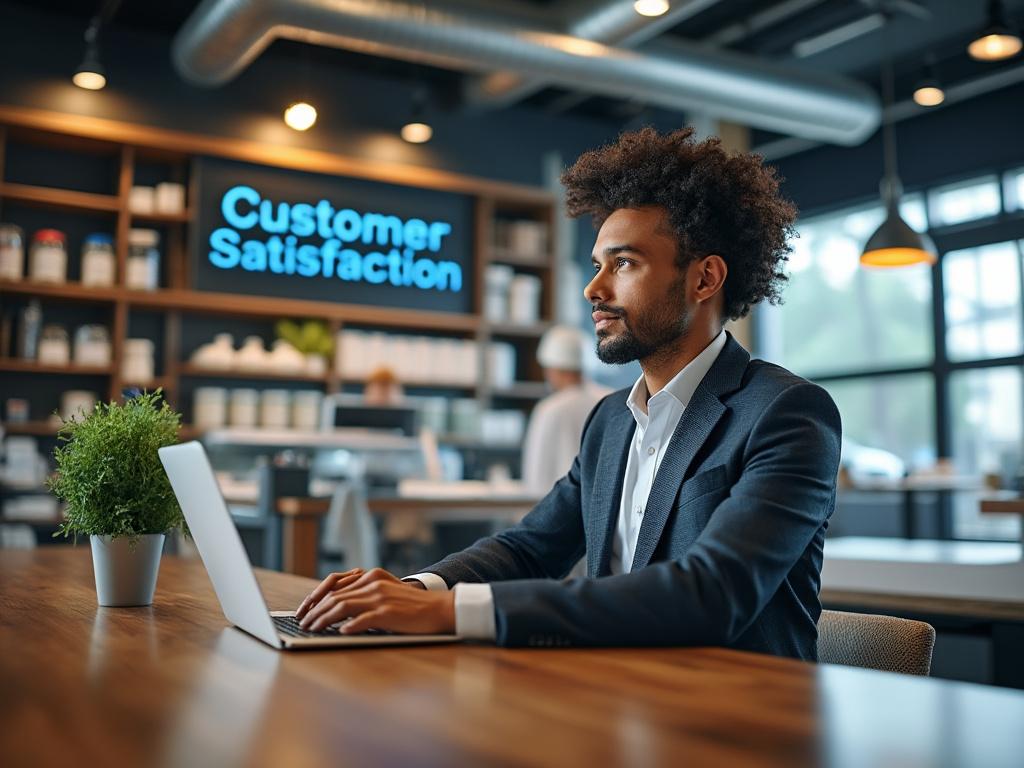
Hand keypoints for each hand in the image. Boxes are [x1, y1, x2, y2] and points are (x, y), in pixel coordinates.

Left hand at [296, 568, 454, 634]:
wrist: (439, 608)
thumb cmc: (412, 605)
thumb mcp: (387, 592)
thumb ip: (365, 594)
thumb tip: (338, 608)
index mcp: (371, 576)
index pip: (334, 584)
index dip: (315, 597)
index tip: (304, 610)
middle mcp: (373, 583)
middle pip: (335, 596)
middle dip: (314, 611)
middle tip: (303, 624)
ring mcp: (380, 598)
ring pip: (342, 607)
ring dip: (323, 619)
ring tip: (313, 630)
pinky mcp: (388, 613)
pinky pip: (361, 620)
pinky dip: (347, 627)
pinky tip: (338, 633)